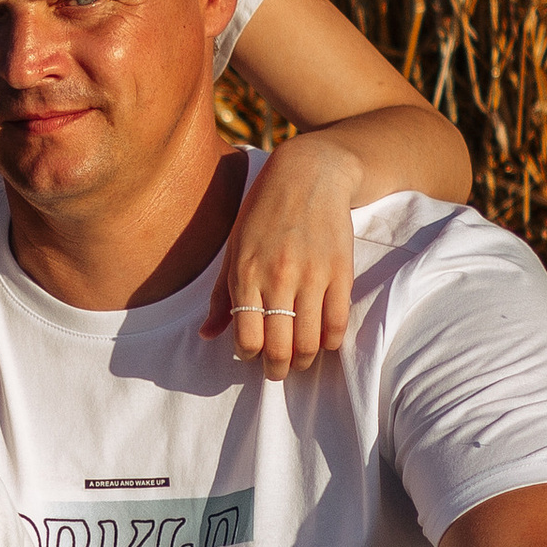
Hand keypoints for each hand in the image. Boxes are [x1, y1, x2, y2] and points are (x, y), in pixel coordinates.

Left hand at [198, 134, 359, 377]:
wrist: (308, 174)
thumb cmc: (262, 212)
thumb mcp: (233, 249)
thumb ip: (221, 296)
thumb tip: (206, 335)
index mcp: (245, 273)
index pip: (246, 336)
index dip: (249, 355)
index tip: (252, 356)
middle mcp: (277, 278)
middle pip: (279, 346)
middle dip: (277, 369)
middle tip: (277, 372)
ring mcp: (312, 276)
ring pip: (309, 341)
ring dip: (303, 360)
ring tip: (298, 362)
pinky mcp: (340, 272)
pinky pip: (337, 322)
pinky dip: (330, 342)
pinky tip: (322, 343)